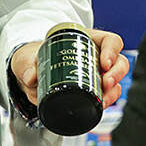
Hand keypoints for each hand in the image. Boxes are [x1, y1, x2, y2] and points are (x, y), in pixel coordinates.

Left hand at [12, 29, 130, 109]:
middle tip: (106, 83)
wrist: (30, 73)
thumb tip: (30, 77)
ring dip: (114, 90)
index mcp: (85, 40)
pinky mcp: (92, 89)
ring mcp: (96, 73)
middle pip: (118, 61)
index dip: (111, 50)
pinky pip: (108, 94)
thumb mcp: (27, 58)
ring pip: (116, 79)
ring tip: (103, 98)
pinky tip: (100, 105)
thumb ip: (26, 65)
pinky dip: (107, 100)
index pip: (109, 40)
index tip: (104, 62)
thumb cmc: (34, 58)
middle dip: (116, 73)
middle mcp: (95, 56)